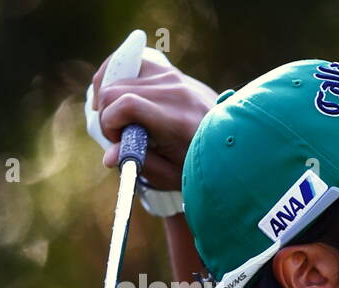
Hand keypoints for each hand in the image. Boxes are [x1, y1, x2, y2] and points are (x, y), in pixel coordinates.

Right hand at [91, 52, 218, 191]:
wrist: (232, 139)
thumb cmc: (201, 162)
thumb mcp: (174, 174)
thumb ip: (141, 163)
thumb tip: (108, 156)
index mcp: (178, 121)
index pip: (127, 105)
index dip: (110, 123)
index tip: (117, 141)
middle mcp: (175, 92)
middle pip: (115, 90)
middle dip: (106, 114)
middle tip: (118, 134)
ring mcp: (172, 77)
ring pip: (117, 75)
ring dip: (108, 98)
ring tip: (116, 117)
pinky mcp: (169, 70)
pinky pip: (129, 62)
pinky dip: (115, 76)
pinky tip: (113, 93)